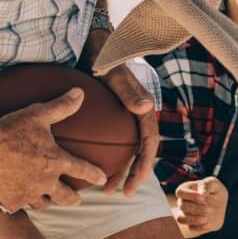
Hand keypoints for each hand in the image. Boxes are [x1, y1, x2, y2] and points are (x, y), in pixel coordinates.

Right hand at [0, 89, 108, 212]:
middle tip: (76, 199)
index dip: (95, 174)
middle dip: (73, 199)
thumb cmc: (11, 128)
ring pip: (43, 204)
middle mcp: (45, 181)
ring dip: (47, 201)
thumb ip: (61, 106)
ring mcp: (27, 193)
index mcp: (56, 161)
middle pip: (65, 197)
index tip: (102, 178)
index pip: (82, 170)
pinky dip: (20, 203)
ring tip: (48, 199)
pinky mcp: (10, 200)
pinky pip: (19, 206)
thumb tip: (80, 93)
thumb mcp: (38, 114)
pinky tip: (18, 201)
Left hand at [97, 62, 158, 194]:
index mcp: (142, 108)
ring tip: (104, 189)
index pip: (149, 143)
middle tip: (117, 193)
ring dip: (117, 170)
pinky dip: (103, 157)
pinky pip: (109, 142)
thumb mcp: (114, 73)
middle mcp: (134, 115)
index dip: (143, 165)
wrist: (89, 45)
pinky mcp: (108, 118)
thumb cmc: (104, 57)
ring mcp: (121, 118)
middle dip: (131, 175)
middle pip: (138, 152)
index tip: (133, 184)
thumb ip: (129, 90)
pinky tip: (88, 168)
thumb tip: (145, 107)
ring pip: (124, 150)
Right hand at [172, 176, 227, 237]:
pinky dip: (198, 226)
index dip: (191, 196)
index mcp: (186, 189)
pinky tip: (207, 221)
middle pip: (182, 206)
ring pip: (181, 219)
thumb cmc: (215, 191)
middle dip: (196, 208)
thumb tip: (202, 193)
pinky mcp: (191, 225)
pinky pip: (190, 228)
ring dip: (194, 219)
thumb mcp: (214, 184)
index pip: (180, 192)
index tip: (203, 197)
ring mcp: (185, 214)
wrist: (220, 205)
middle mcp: (183, 202)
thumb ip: (207, 184)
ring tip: (206, 217)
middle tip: (208, 207)